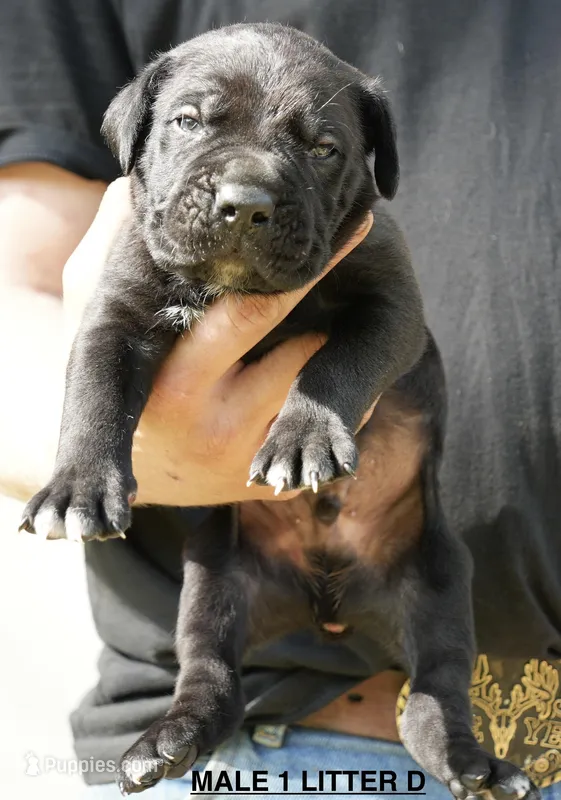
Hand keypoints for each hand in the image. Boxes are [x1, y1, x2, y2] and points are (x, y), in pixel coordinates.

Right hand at [63, 178, 372, 506]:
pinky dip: (323, 389)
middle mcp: (219, 429)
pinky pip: (315, 425)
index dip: (311, 267)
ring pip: (318, 387)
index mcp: (174, 384)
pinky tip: (318, 362)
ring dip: (328, 342)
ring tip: (324, 313)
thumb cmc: (111, 376)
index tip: (360, 223)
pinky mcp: (270, 487)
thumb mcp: (93, 312)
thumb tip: (137, 186)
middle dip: (333, 307)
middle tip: (362, 253)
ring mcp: (249, 461)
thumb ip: (111, 250)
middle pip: (304, 354)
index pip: (254, 312)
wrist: (123, 467)